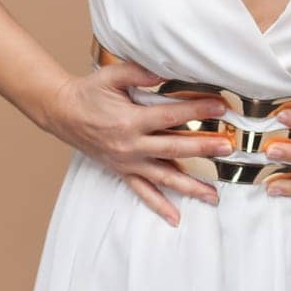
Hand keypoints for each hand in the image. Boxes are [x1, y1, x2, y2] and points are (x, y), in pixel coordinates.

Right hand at [40, 61, 234, 227]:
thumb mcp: (112, 75)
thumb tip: (166, 73)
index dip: (198, 110)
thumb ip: (139, 72)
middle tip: (227, 148)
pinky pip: (142, 191)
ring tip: (214, 195)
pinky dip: (159, 206)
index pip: (171, 116)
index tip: (221, 107)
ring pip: (164, 177)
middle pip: (174, 150)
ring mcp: (127, 162)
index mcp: (130, 120)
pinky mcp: (122, 171)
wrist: (62, 113)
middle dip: (203, 149)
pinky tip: (175, 217)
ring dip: (190, 187)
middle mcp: (131, 145)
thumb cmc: (89, 92)